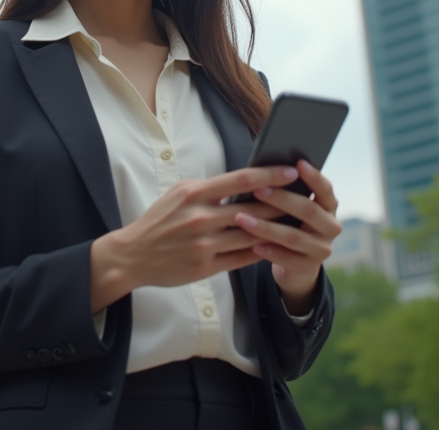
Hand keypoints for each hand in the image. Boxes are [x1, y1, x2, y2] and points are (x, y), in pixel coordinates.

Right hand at [88, 166, 298, 311]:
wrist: (132, 254)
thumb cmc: (159, 220)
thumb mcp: (179, 194)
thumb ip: (211, 188)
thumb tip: (245, 181)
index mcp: (194, 193)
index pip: (241, 180)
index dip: (270, 175)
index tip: (292, 171)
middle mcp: (200, 218)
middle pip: (253, 209)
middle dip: (283, 202)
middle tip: (306, 196)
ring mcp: (203, 244)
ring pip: (252, 235)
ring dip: (278, 228)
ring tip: (298, 222)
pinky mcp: (204, 267)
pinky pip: (242, 258)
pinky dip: (261, 250)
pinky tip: (276, 244)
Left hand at [232, 159, 339, 314]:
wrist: (294, 265)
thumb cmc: (289, 224)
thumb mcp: (293, 209)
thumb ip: (287, 192)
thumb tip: (261, 171)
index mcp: (328, 206)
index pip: (325, 189)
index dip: (313, 177)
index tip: (298, 163)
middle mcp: (330, 227)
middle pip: (308, 210)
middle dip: (281, 198)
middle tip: (257, 190)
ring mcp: (321, 249)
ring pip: (293, 236)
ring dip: (266, 227)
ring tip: (242, 218)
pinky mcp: (308, 268)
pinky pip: (286, 258)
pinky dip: (268, 251)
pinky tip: (252, 245)